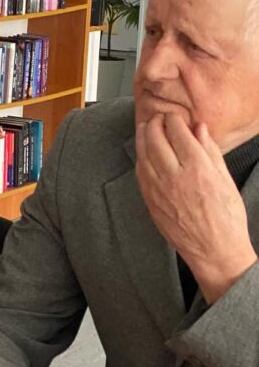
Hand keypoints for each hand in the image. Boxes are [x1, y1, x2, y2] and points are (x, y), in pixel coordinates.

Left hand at [136, 115, 257, 302]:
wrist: (214, 250)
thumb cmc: (226, 217)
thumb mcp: (225, 180)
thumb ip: (209, 151)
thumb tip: (199, 127)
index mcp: (198, 169)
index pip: (178, 132)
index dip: (174, 120)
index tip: (175, 116)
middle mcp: (174, 177)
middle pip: (155, 139)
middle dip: (155, 124)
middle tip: (158, 118)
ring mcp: (159, 190)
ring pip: (143, 154)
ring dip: (142, 137)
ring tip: (146, 128)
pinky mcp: (150, 201)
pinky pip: (140, 173)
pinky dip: (140, 157)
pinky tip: (144, 152)